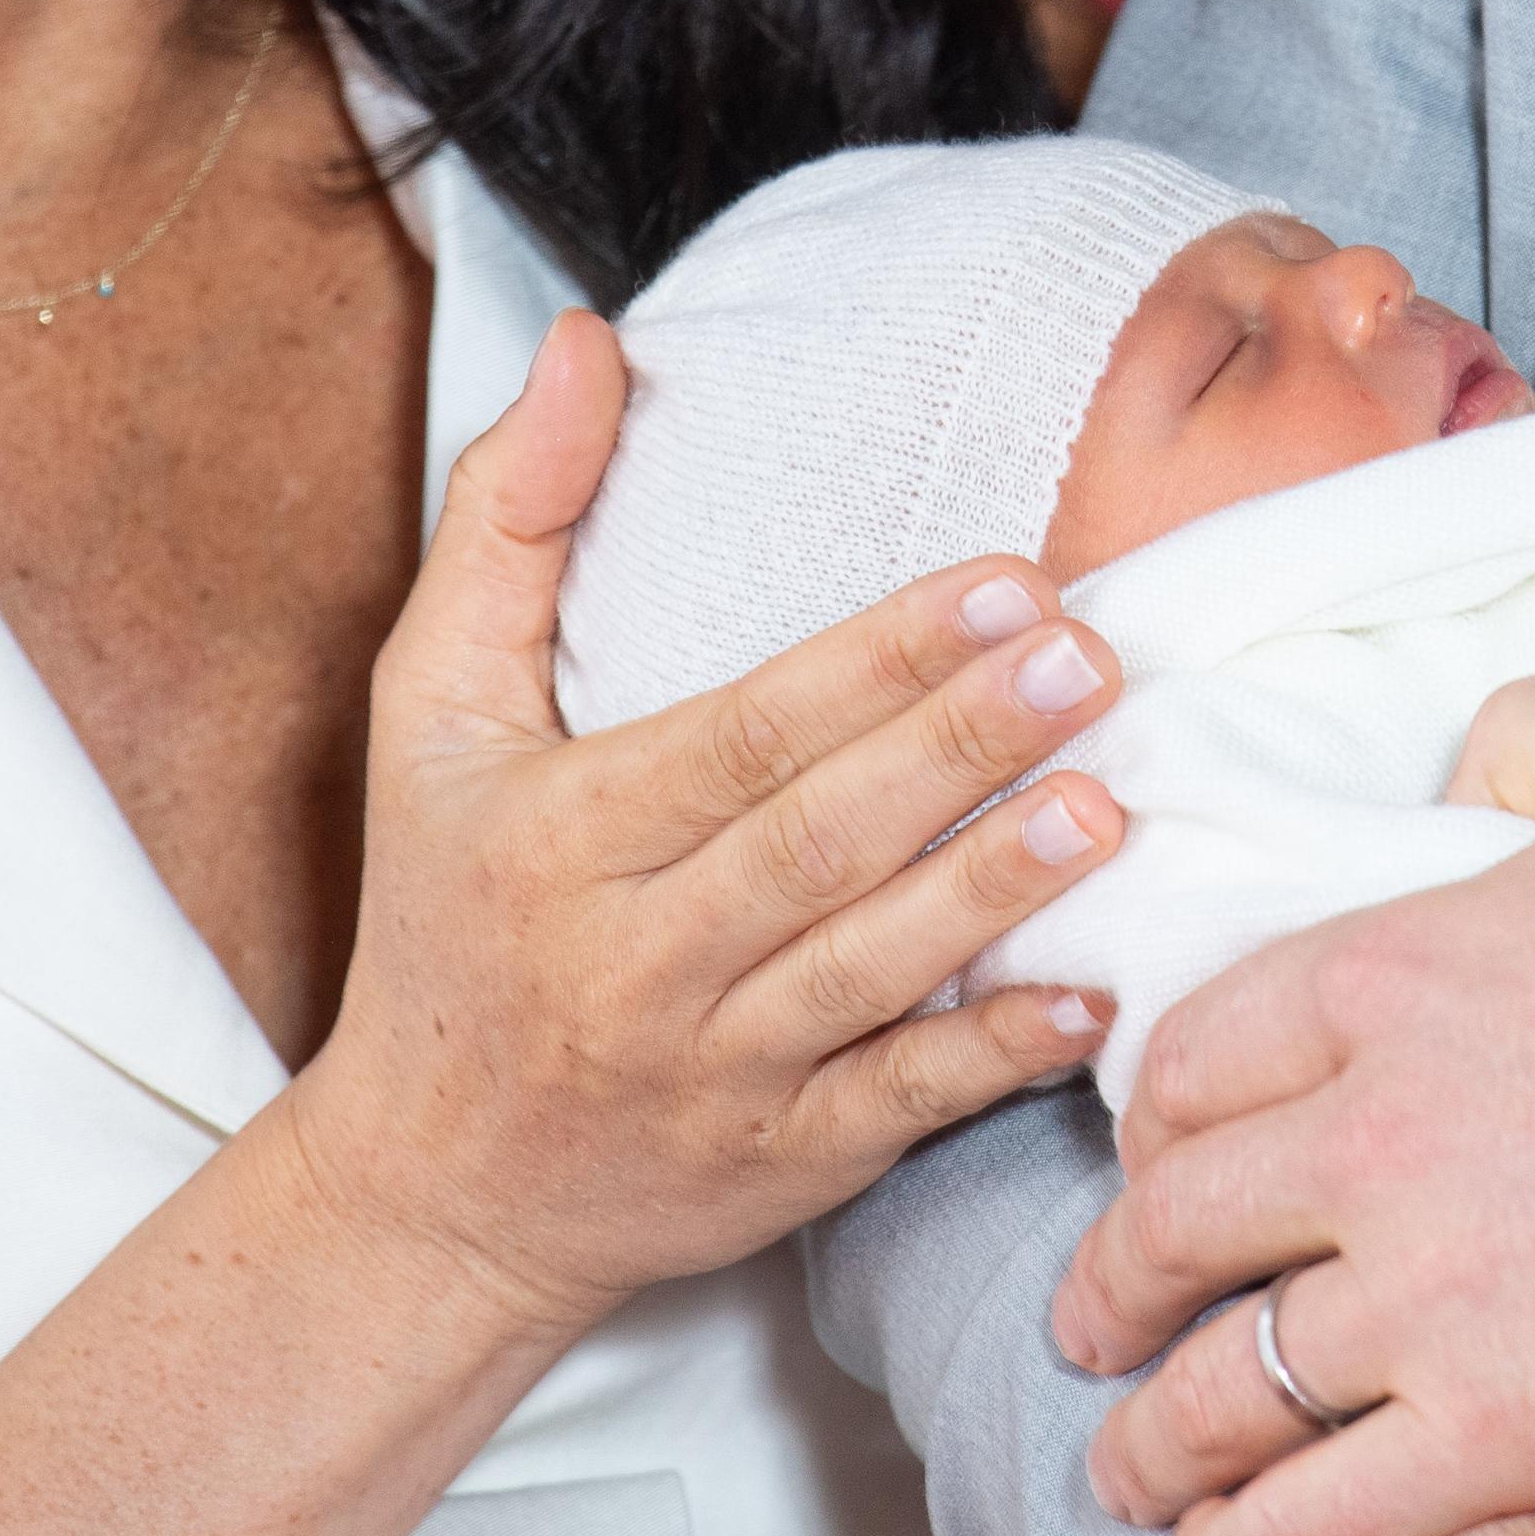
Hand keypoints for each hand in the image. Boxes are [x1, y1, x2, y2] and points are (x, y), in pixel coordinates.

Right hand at [289, 310, 1129, 1330]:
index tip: (1003, 580)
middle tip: (1090, 658)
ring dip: (991, 891)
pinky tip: (1090, 998)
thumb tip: (590, 343)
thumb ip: (507, 522)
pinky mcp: (781, 1165)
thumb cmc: (446, 919)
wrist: (430, 1193)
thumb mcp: (426, 716)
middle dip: (959, 746)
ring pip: (868, 972)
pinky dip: (992, 1058)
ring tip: (1107, 803)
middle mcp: (635, 958)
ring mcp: (714, 1072)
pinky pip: (896, 1106)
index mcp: (560, 834)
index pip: (739, 736)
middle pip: (817, 841)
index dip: (875, 660)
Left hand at [1050, 677, 1534, 1535]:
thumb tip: (1462, 760)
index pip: (1193, 1058)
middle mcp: (1372, 1133)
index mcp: (1391, 975)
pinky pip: (1322, 1523)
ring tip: (1136, 1468)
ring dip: (1155, 1441)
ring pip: (1223, 1390)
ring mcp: (1429, 1294)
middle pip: (1173, 1226)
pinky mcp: (1508, 1433)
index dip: (1149, 1122)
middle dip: (1112, 1285)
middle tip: (1094, 1321)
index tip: (1147, 1160)